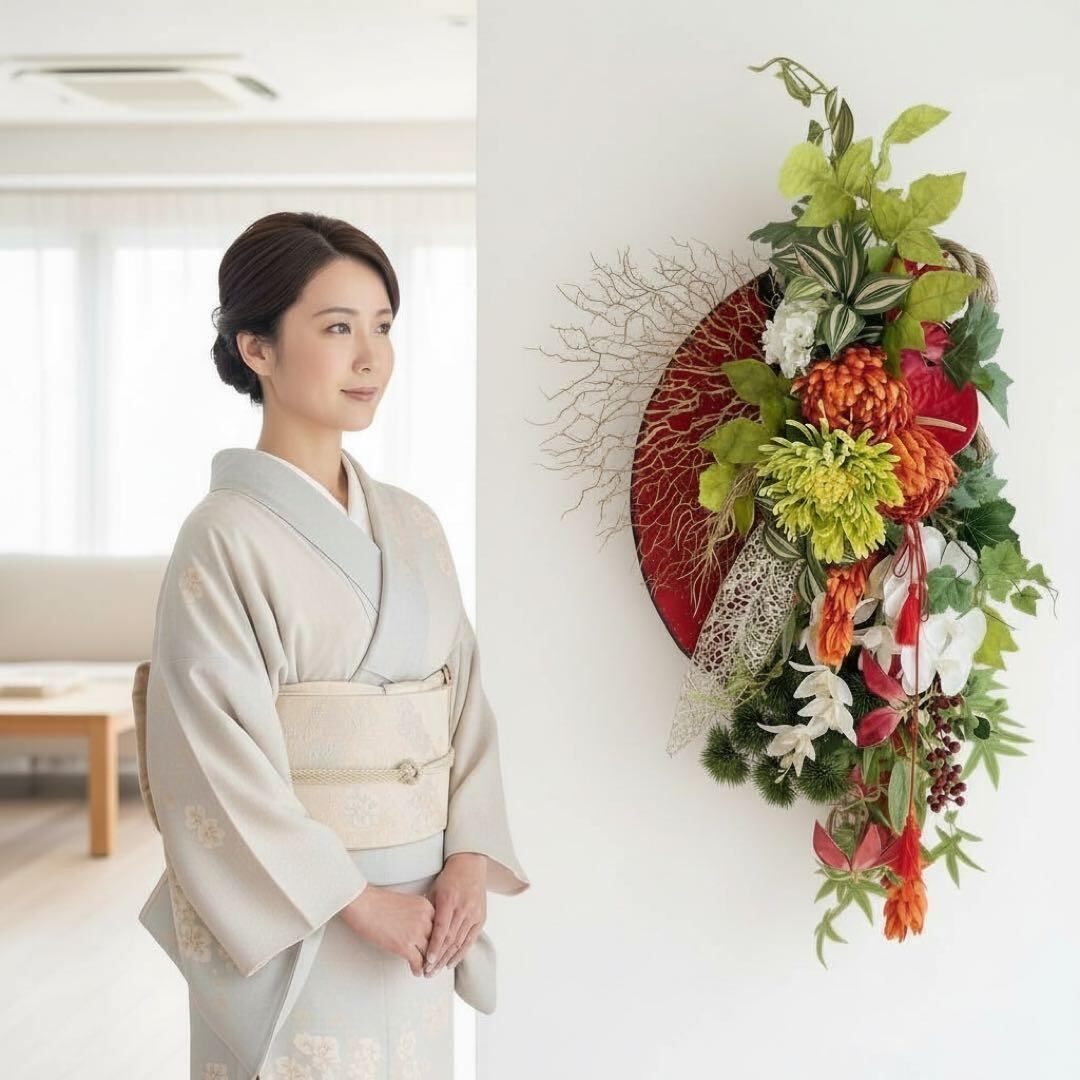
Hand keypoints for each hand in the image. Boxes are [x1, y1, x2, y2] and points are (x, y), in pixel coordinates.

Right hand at [340, 884, 434, 975]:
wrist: (362, 903)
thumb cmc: (378, 902)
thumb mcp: (407, 903)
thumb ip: (418, 914)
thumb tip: (421, 930)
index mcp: (426, 906)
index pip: (440, 927)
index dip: (438, 940)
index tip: (437, 947)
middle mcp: (425, 918)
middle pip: (437, 941)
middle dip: (435, 952)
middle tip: (434, 961)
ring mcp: (415, 932)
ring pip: (429, 953)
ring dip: (428, 963)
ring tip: (426, 970)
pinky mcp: (404, 946)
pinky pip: (418, 962)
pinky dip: (418, 969)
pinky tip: (416, 972)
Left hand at [423, 852, 486, 976]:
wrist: (470, 866)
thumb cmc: (449, 878)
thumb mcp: (434, 891)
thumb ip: (429, 912)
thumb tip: (418, 933)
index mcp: (449, 900)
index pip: (441, 929)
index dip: (434, 947)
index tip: (426, 961)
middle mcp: (463, 908)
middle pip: (450, 940)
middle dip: (438, 958)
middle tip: (428, 972)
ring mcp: (474, 913)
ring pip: (460, 942)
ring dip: (447, 959)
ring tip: (436, 971)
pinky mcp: (481, 918)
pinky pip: (470, 940)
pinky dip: (461, 953)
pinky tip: (451, 963)